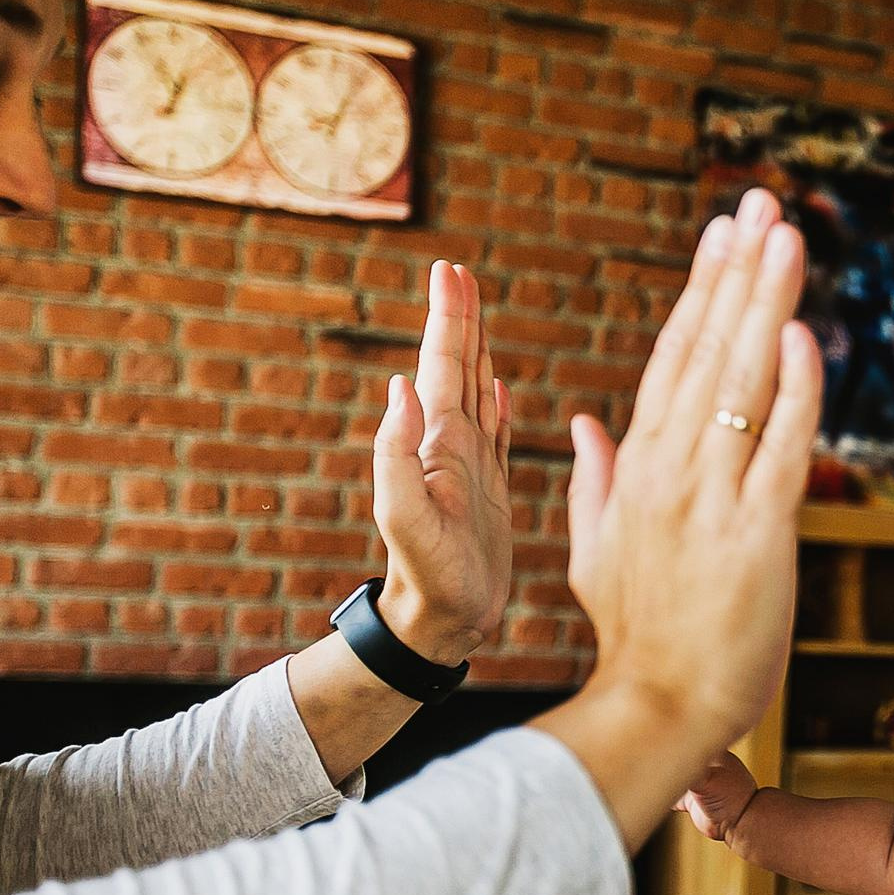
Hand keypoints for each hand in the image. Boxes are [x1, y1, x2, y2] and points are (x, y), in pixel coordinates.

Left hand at [371, 261, 512, 665]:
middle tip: (459, 273)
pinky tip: (498, 388)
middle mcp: (451, 446)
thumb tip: (401, 386)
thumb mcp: (405, 516)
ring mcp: (471, 467)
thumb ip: (395, 452)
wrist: (440, 622)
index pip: (441, 367)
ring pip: (476, 392)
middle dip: (460, 319)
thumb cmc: (426, 576)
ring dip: (478, 350)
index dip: (447, 319)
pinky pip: (496, 435)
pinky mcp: (489, 491)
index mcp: (436, 444)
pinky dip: (497, 405)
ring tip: (477, 312)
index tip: (450, 272)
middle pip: (458, 368)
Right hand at [538, 190, 819, 842]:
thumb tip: (588, 424)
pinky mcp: (755, 534)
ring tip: (785, 236)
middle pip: (707, 351)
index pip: (673, 360)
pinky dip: (793, 389)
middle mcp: (670, 470)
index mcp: (639, 469)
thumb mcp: (595, 551)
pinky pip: (779, 448)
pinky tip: (803, 334)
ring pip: (742, 382)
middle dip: (737, 272)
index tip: (724, 234)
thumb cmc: (637, 637)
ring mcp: (710, 498)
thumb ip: (594, 481)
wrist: (655, 708)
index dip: (703, 293)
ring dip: (766, 303)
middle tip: (762, 203)